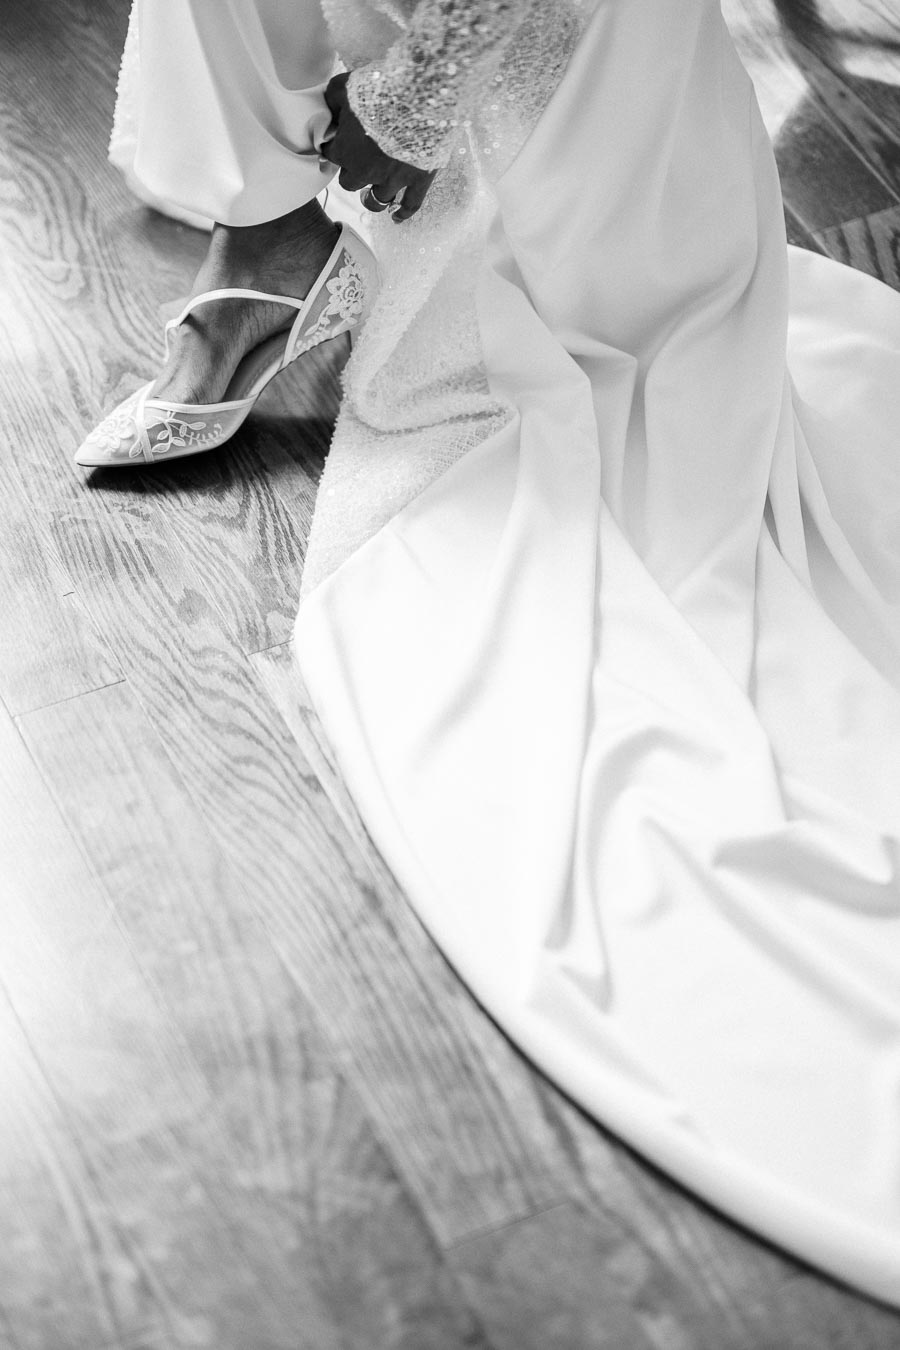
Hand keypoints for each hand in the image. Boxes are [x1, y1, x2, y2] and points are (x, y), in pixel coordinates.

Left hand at [322, 72, 435, 222]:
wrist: (418, 96)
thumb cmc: (380, 89)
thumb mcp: (344, 85)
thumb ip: (331, 99)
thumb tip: (326, 105)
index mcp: (345, 151)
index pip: (330, 155)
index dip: (332, 148)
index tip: (336, 141)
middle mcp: (365, 172)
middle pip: (350, 182)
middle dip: (352, 172)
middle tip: (357, 162)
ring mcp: (393, 180)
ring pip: (376, 199)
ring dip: (372, 195)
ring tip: (372, 192)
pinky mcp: (418, 180)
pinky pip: (410, 205)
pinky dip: (402, 213)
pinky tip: (396, 218)